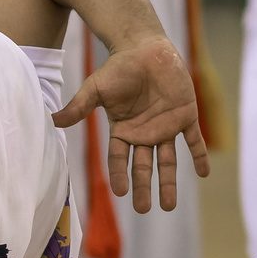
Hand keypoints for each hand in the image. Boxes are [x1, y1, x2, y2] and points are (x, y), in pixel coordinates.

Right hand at [51, 36, 209, 212]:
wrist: (145, 48)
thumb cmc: (119, 68)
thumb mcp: (96, 89)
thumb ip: (79, 107)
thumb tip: (53, 121)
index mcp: (123, 130)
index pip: (119, 158)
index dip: (119, 175)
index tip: (120, 192)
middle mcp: (144, 134)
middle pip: (143, 166)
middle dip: (143, 188)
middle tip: (144, 209)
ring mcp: (166, 127)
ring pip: (168, 160)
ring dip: (169, 182)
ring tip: (168, 205)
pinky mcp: (185, 116)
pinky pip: (194, 140)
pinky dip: (199, 156)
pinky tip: (203, 173)